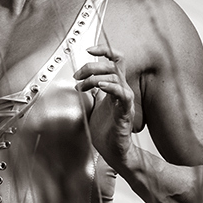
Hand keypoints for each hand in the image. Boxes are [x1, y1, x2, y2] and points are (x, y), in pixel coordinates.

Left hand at [74, 43, 134, 167]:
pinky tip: (99, 86)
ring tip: (82, 86)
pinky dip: (111, 86)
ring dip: (95, 77)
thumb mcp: (94, 106)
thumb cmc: (106, 132)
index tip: (89, 50)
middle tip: (77, 76)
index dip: (104, 50)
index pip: (116, 60)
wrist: (113, 152)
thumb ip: (91, 92)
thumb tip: (81, 81)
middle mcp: (122, 91)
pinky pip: (122, 94)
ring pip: (116, 76)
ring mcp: (125, 101)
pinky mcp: (125, 112)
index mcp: (115, 87)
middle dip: (92, 65)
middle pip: (114, 64)